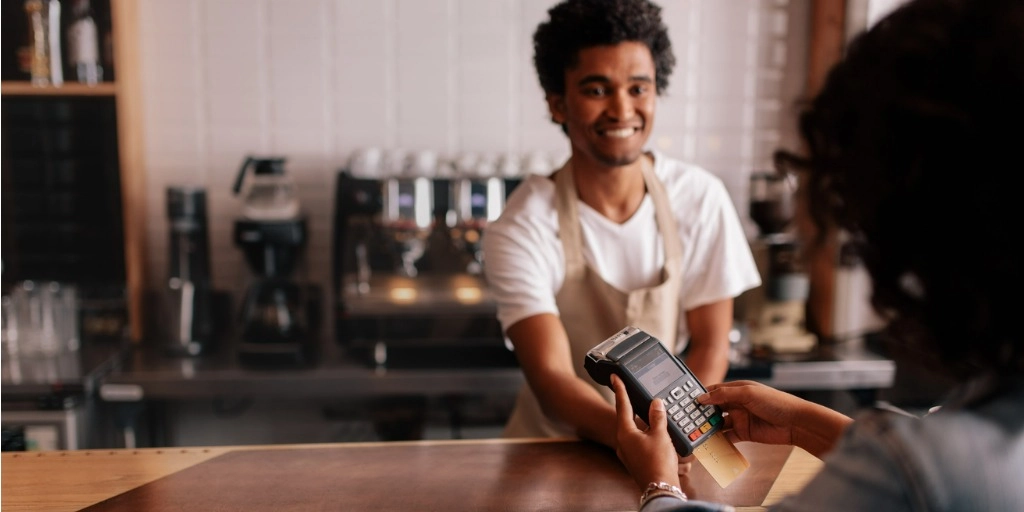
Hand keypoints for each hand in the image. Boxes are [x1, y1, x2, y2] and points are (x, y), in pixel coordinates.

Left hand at [611, 374, 679, 488]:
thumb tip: (656, 403)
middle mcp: (623, 442)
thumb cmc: (658, 463)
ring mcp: (627, 452)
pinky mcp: (634, 460)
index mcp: (625, 433)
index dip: (620, 389)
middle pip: (626, 418)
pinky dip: (646, 434)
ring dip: (641, 422)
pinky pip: (638, 441)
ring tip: (651, 414)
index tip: (615, 377)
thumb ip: (657, 417)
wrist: (659, 488)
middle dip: (632, 406)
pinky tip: (655, 434)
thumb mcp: (660, 435)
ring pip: (633, 430)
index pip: (622, 405)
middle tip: (633, 393)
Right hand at [697, 380, 852, 456]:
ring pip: (718, 423)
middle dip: (702, 414)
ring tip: (696, 433)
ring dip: (708, 428)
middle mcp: (737, 403)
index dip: (701, 396)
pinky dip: (718, 440)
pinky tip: (710, 443)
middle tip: (688, 420)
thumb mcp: (748, 393)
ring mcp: (740, 419)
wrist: (796, 423)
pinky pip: (727, 437)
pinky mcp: (744, 433)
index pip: (714, 391)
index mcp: (737, 389)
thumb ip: (724, 394)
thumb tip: (703, 397)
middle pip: (714, 408)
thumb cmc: (776, 402)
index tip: (687, 403)